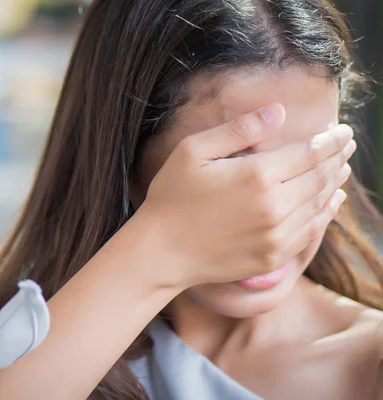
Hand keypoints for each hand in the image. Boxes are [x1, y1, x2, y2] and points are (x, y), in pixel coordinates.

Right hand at [139, 103, 354, 288]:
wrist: (160, 252)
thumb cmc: (171, 196)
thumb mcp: (193, 151)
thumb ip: (238, 130)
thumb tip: (278, 112)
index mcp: (257, 175)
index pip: (310, 152)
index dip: (331, 139)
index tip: (343, 130)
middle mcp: (274, 207)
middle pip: (320, 177)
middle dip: (338, 157)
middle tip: (348, 144)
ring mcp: (276, 236)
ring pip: (319, 204)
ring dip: (334, 183)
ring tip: (342, 168)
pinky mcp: (272, 258)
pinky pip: (310, 232)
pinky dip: (325, 213)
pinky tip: (330, 202)